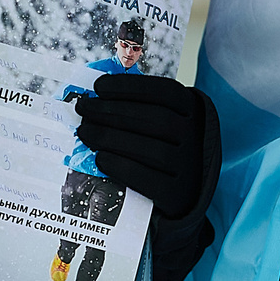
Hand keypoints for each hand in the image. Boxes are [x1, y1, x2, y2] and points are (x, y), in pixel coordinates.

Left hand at [77, 73, 218, 220]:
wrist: (184, 189)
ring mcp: (189, 166)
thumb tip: (99, 95)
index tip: (98, 86)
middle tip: (83, 109)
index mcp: (194, 110)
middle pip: (155, 119)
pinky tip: (99, 158)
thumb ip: (140, 106)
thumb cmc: (166, 146)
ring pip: (151, 149)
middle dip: (112, 111)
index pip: (165, 92)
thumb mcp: (165, 119)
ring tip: (85, 132)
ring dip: (111, 138)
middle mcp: (196, 136)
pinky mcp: (176, 194)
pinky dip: (120, 166)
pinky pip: (146, 179)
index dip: (129, 87)